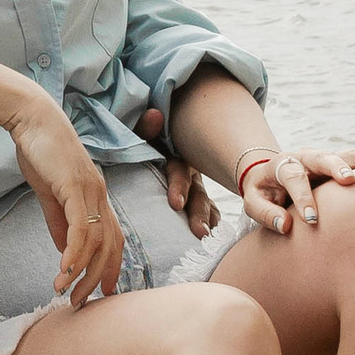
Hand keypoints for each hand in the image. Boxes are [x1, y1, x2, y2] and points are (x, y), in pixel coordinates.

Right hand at [7, 93, 125, 304]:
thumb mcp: (49, 191)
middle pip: (111, 245)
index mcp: (97, 196)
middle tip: (81, 302)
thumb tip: (63, 247)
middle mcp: (101, 195)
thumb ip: (58, 219)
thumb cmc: (40, 150)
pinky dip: (73, 252)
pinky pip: (80, 228)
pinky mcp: (75, 187)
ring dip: (81, 271)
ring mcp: (90, 191)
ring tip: (64, 291)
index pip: (114, 238)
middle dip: (97, 278)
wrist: (31, 118)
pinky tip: (63, 269)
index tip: (101, 291)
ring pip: (96, 241)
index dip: (110, 266)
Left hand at [135, 104, 219, 237]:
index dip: (179, 186)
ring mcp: (195, 186)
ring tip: (207, 239)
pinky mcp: (195, 199)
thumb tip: (154, 115)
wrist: (149, 146)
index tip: (175, 203)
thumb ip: (144, 128)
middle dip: (197, 212)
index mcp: (175, 156)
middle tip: (198, 231)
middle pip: (197, 192)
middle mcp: (190, 172)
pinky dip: (212, 224)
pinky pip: (208, 212)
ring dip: (208, 221)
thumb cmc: (142, 144)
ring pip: (205, 204)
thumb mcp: (138, 134)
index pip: (179, 171)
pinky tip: (215, 239)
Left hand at [237, 141, 354, 233]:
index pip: (292, 177)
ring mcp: (325, 158)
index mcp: (282, 165)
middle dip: (336, 167)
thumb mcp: (253, 203)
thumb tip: (285, 226)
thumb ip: (265, 213)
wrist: (270, 174)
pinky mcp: (340, 162)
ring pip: (347, 154)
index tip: (312, 220)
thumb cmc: (264, 193)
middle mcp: (306, 157)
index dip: (302, 197)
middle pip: (322, 157)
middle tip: (349, 181)